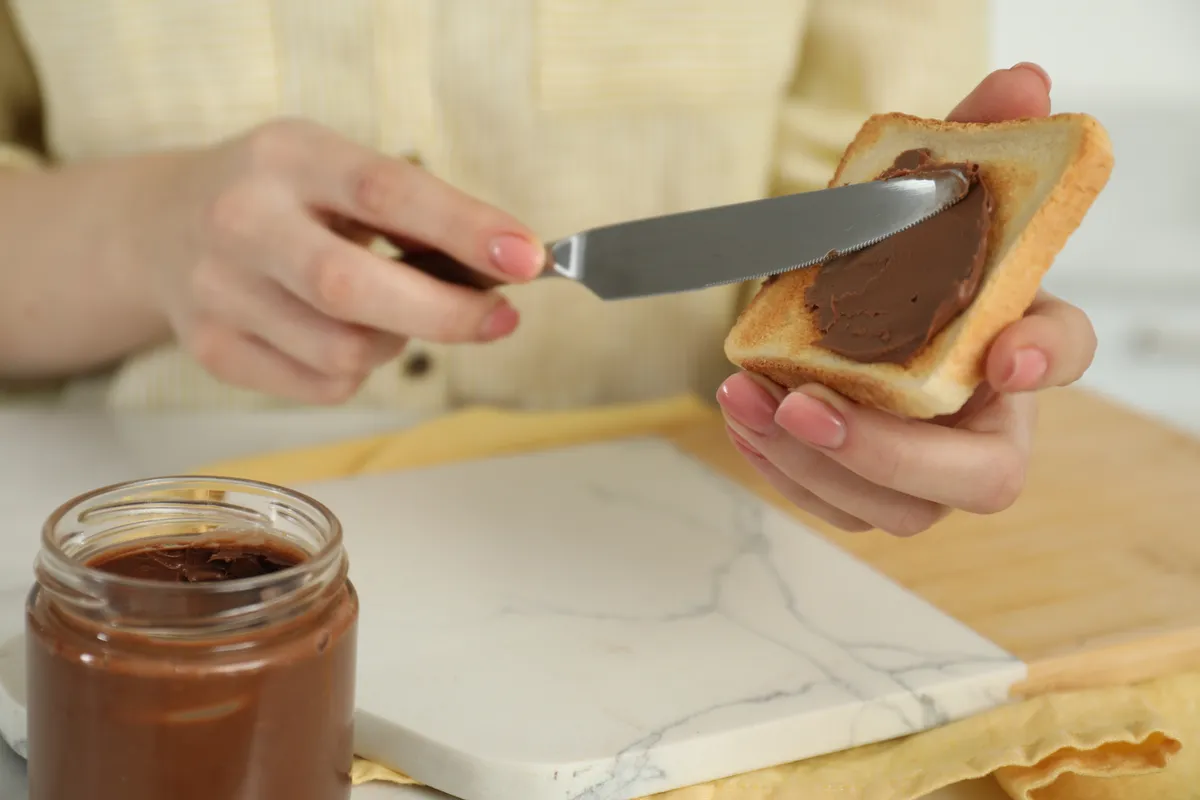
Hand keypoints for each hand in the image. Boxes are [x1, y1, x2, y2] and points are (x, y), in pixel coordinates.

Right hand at [138, 118, 544, 403]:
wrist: (161, 227)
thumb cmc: (283, 197)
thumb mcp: (337, 169)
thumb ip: (414, 212)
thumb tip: (507, 266)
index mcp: (288, 157)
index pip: (385, 192)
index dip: (464, 228)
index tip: (527, 258)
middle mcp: (242, 221)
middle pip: (354, 288)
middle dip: (447, 314)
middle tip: (500, 316)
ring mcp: (219, 291)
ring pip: (345, 352)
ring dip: (397, 344)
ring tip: (391, 313)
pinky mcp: (213, 350)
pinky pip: (323, 386)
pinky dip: (357, 370)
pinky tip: (345, 333)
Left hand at [716, 63, 1097, 535]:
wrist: (857, 305)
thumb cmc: (906, 263)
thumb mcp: (931, 195)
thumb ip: (972, 141)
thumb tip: (1021, 85)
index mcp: (1016, 344)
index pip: (1061, 351)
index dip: (1044, 356)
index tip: (1008, 353)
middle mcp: (983, 422)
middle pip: (976, 478)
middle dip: (887, 451)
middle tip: (806, 403)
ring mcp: (924, 468)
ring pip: (890, 508)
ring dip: (808, 462)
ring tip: (745, 401)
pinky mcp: (861, 485)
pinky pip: (830, 502)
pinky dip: (780, 468)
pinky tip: (741, 417)